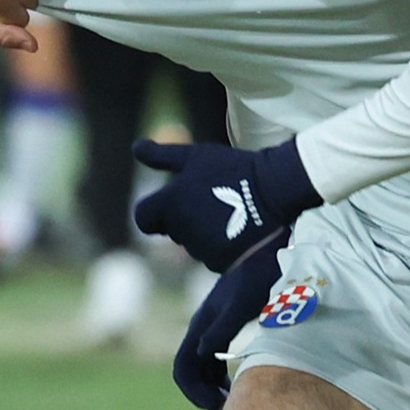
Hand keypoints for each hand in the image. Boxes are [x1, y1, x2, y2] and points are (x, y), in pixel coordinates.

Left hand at [132, 138, 318, 272]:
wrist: (273, 188)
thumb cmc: (232, 168)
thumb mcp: (195, 156)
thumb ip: (162, 156)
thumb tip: (136, 148)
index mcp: (170, 204)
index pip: (144, 218)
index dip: (154, 214)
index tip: (171, 206)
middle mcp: (181, 229)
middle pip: (171, 231)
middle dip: (183, 221)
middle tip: (209, 203)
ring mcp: (200, 247)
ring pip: (191, 245)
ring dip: (202, 233)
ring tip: (227, 214)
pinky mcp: (220, 261)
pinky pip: (210, 258)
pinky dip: (219, 247)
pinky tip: (236, 230)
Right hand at [174, 242, 288, 409]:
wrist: (266, 252)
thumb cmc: (258, 277)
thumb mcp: (242, 302)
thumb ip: (223, 326)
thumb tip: (203, 352)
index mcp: (201, 325)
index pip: (183, 366)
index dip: (193, 390)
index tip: (214, 406)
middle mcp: (202, 330)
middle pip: (190, 371)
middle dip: (201, 393)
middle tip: (224, 409)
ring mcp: (214, 330)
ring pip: (203, 368)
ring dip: (211, 388)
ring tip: (231, 402)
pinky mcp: (228, 331)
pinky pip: (216, 362)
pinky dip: (222, 378)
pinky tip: (240, 387)